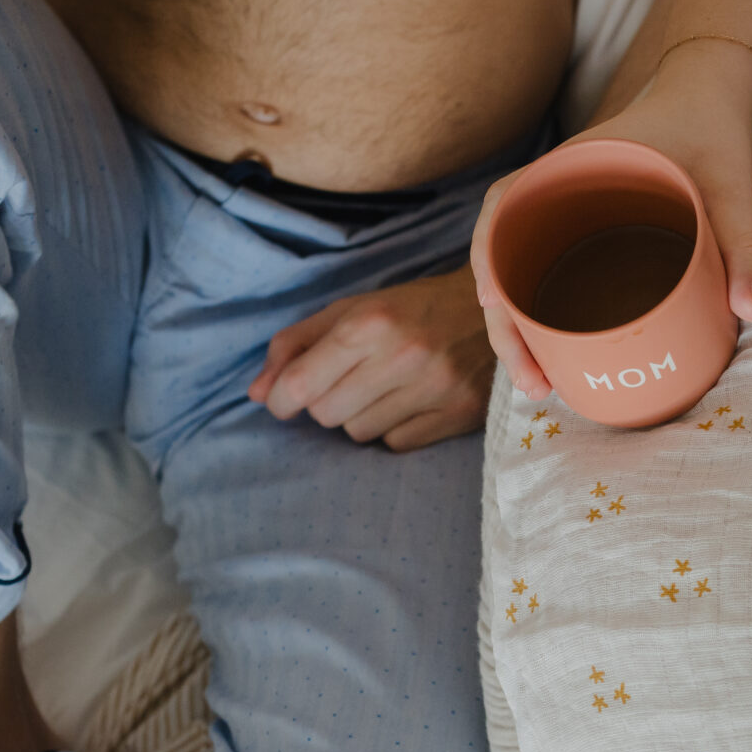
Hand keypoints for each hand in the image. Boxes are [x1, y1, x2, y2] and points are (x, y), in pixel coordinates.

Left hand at [249, 266, 494, 449]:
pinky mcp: (459, 414)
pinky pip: (397, 443)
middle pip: (326, 415)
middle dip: (324, 403)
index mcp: (368, 323)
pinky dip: (393, 428)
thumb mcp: (351, 309)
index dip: (281, 400)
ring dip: (359, 416)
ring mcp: (435, 389)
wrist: (494, 308)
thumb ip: (297, 345)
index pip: (300, 385)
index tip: (283, 400)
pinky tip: (409, 402)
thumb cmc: (411, 308)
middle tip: (345, 383)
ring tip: (382, 389)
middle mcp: (402, 357)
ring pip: (359, 434)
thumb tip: (256, 393)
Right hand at [472, 40, 751, 397]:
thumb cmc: (712, 134)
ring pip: (520, 271)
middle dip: (506, 326)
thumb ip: (743, 246)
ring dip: (518, 328)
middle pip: (503, 256)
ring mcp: (565, 211)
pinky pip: (545, 269)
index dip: (488, 254)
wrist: (710, 97)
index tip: (494, 304)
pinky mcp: (581, 228)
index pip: (503, 205)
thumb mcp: (731, 189)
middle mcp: (556, 190)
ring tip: (540, 383)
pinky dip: (538, 311)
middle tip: (535, 384)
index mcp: (573, 166)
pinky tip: (551, 352)